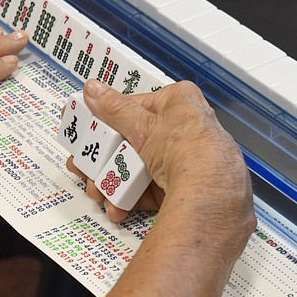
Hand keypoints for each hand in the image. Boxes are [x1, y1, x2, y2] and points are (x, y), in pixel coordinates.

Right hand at [75, 80, 253, 251]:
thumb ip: (115, 108)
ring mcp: (181, 160)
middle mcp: (183, 130)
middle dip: (105, 159)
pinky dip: (130, 198)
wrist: (210, 194)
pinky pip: (147, 190)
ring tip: (100, 191)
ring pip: (136, 169)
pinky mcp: (179, 187)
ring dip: (114, 182)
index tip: (88, 130)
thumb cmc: (190, 149)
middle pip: (131, 142)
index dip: (107, 121)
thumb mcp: (142, 125)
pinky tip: (118, 205)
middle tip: (86, 167)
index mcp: (179, 103)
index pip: (133, 108)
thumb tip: (96, 91)